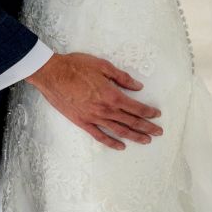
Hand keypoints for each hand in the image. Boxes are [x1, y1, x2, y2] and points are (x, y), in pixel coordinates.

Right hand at [28, 52, 160, 150]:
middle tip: (159, 132)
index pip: (136, 107)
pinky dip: (111, 142)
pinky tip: (121, 146)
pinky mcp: (82, 122)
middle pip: (131, 122)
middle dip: (147, 127)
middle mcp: (105, 110)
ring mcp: (94, 118)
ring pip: (119, 131)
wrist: (52, 74)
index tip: (157, 115)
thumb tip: (138, 86)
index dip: (149, 112)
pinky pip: (100, 136)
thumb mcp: (103, 66)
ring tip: (146, 140)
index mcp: (112, 95)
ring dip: (134, 137)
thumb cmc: (76, 67)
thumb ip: (122, 78)